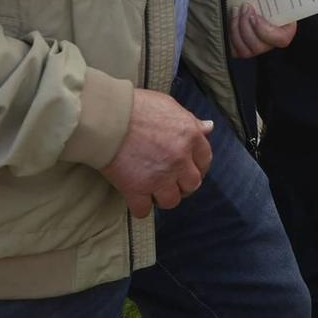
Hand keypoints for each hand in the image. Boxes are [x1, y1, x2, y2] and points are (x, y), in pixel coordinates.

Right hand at [101, 88, 212, 218]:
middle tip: (169, 180)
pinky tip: (136, 198)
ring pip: (171, 201)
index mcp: (190, 137)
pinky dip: (140, 207)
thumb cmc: (137, 107)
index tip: (188, 168)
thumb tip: (209, 127)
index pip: (205, 160)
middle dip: (182, 184)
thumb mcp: (169, 106)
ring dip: (163, 197)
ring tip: (153, 190)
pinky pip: (144, 210)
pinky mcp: (136, 189)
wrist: (108, 117)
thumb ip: (190, 121)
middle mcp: (180, 159)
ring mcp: (160, 177)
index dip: (198, 166)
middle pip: (192, 184)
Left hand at [228, 3, 295, 58]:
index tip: (255, 16)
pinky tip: (231, 19)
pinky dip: (230, 35)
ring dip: (236, 29)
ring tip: (235, 10)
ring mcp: (255, 49)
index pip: (281, 39)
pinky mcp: (241, 50)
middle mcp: (270, 43)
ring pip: (245, 50)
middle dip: (246, 26)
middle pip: (259, 46)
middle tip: (244, 7)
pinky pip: (234, 51)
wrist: (251, 3)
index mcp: (285, 30)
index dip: (266, 31)